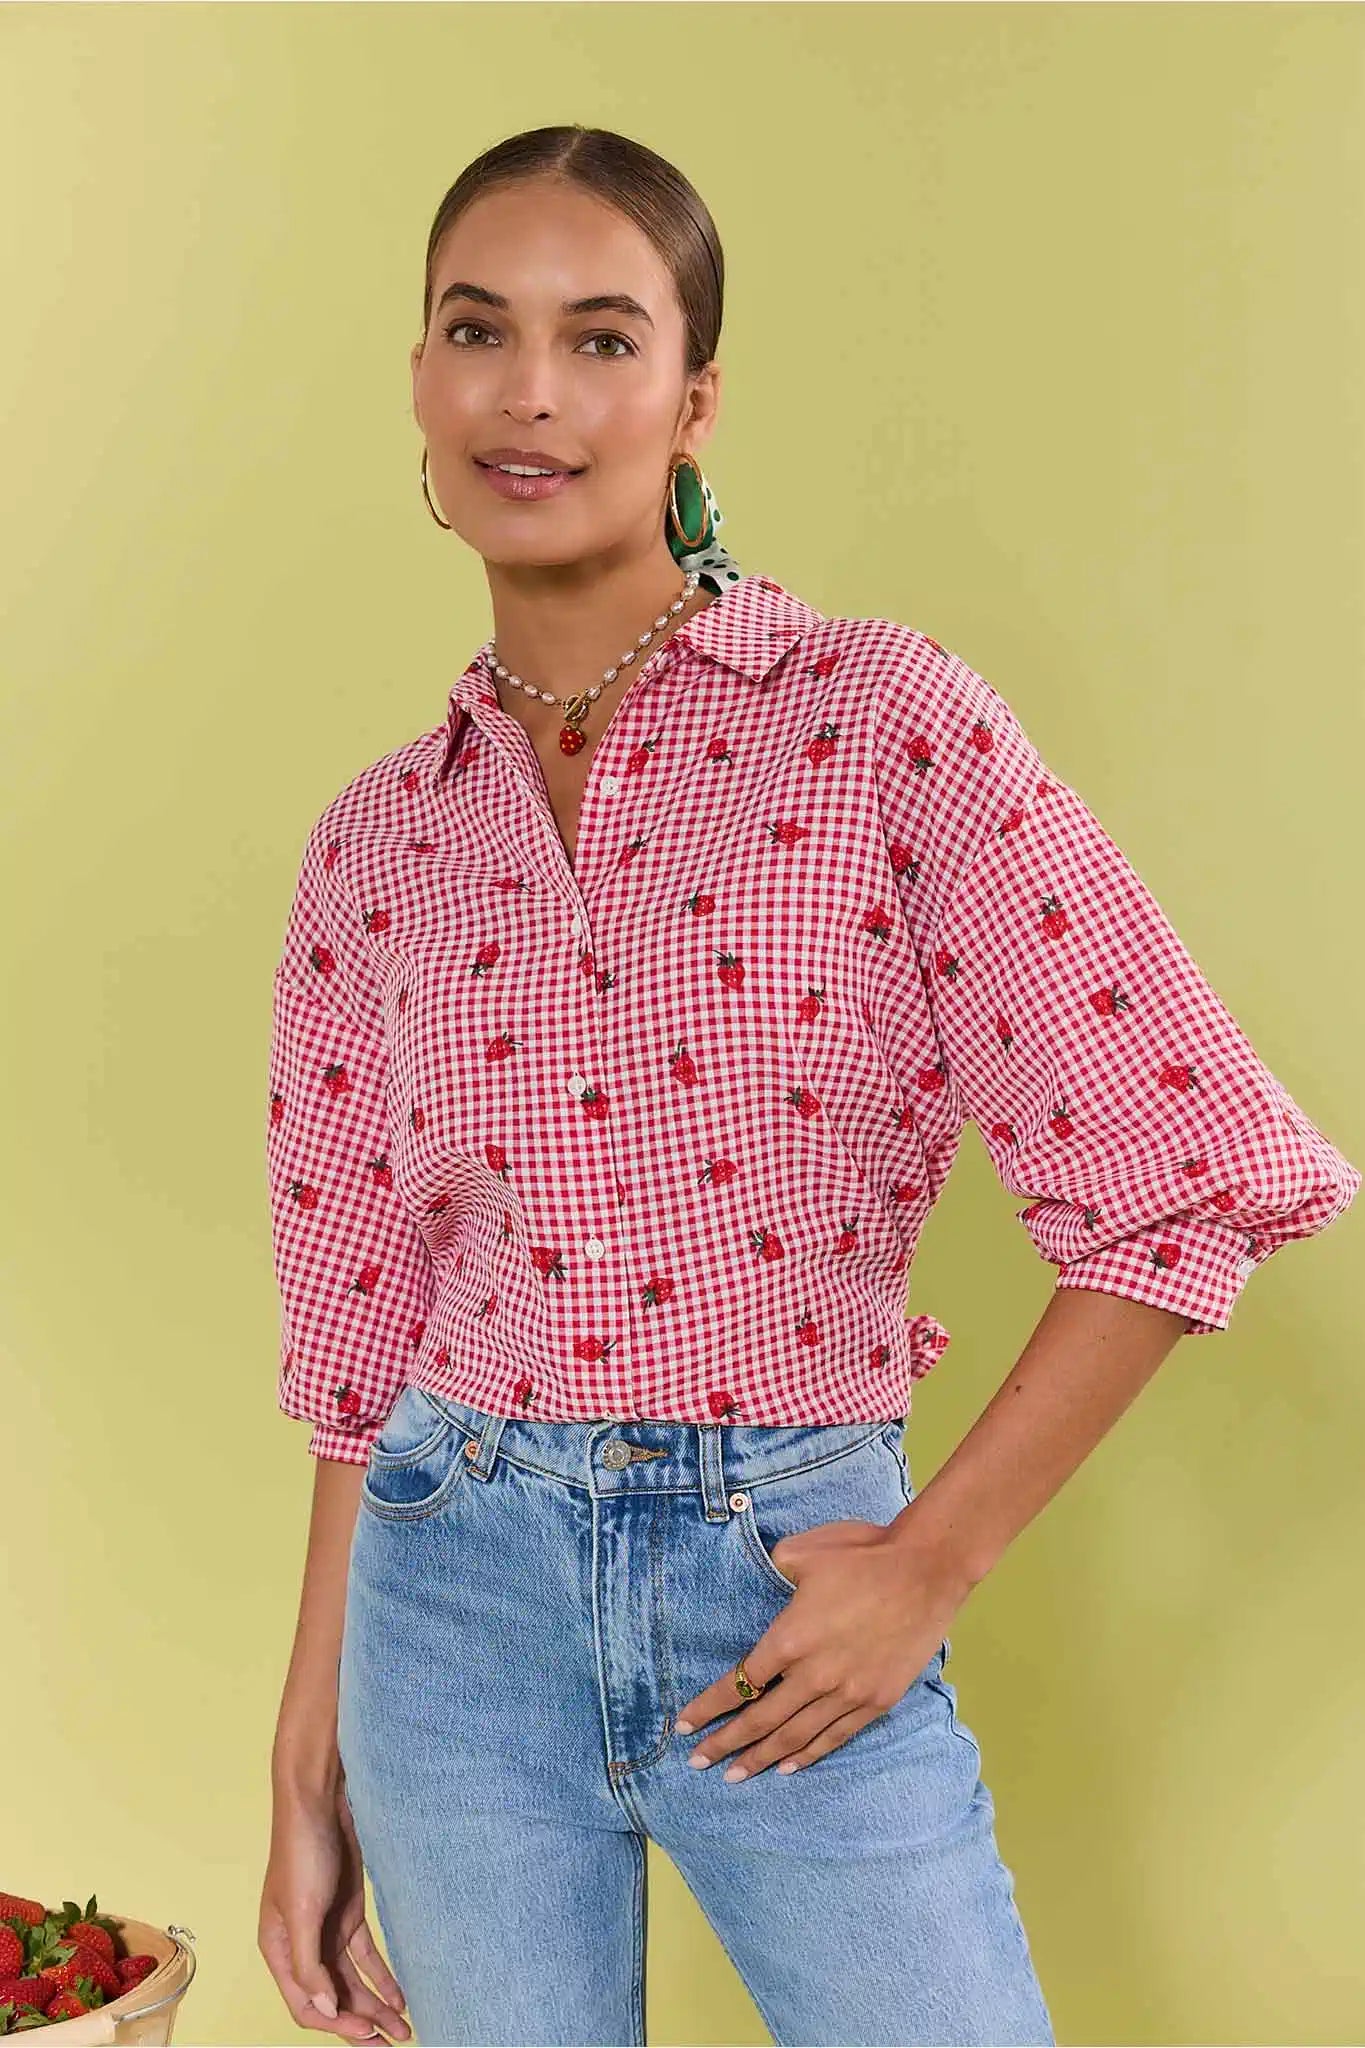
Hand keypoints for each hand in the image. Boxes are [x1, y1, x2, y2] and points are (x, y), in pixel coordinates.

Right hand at [259, 1774, 410, 2041]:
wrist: (320, 1799)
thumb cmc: (302, 1851)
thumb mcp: (302, 1909)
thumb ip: (310, 1964)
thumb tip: (325, 2010)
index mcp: (281, 1950)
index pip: (308, 2004)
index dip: (338, 2025)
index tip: (369, 2035)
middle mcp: (302, 1946)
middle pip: (333, 1998)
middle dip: (362, 2022)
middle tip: (394, 2042)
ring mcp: (327, 1930)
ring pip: (352, 1981)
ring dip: (375, 2005)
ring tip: (404, 2028)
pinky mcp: (348, 1913)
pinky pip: (365, 1956)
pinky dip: (382, 1977)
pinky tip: (400, 1996)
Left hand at [675, 1516, 967, 1779]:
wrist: (926, 1569)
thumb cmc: (862, 1554)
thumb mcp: (802, 1552)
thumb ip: (771, 1573)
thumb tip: (760, 1580)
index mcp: (789, 1638)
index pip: (739, 1684)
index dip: (709, 1708)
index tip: (684, 1727)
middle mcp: (814, 1675)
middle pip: (760, 1720)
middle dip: (725, 1744)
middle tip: (698, 1763)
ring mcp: (848, 1692)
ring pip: (795, 1736)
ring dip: (762, 1758)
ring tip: (735, 1774)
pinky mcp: (877, 1700)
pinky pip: (835, 1737)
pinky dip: (809, 1755)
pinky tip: (788, 1766)